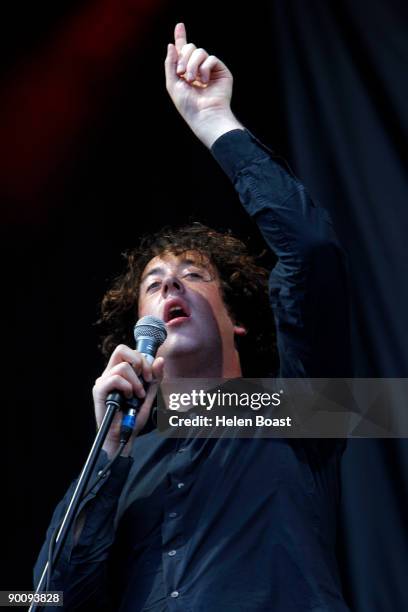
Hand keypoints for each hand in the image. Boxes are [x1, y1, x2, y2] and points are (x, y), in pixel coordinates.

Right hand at [93, 345, 163, 456]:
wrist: (124, 435)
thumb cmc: (133, 417)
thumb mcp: (149, 394)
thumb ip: (154, 378)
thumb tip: (160, 359)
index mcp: (119, 372)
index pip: (129, 351)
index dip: (143, 358)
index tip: (150, 375)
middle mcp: (109, 374)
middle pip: (121, 350)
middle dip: (139, 361)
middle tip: (146, 378)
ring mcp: (103, 381)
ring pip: (122, 366)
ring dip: (136, 382)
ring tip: (137, 395)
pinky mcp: (99, 391)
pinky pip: (115, 378)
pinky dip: (127, 387)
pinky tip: (128, 397)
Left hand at [165, 23, 243, 147]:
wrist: (204, 115)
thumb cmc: (188, 105)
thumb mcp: (172, 83)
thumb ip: (170, 63)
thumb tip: (172, 45)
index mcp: (186, 72)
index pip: (183, 52)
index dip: (181, 38)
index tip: (180, 26)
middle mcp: (198, 69)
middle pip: (190, 48)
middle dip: (183, 58)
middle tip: (182, 74)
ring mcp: (210, 70)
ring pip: (200, 51)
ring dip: (192, 65)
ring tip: (193, 80)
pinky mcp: (221, 71)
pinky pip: (211, 58)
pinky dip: (205, 69)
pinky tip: (205, 82)